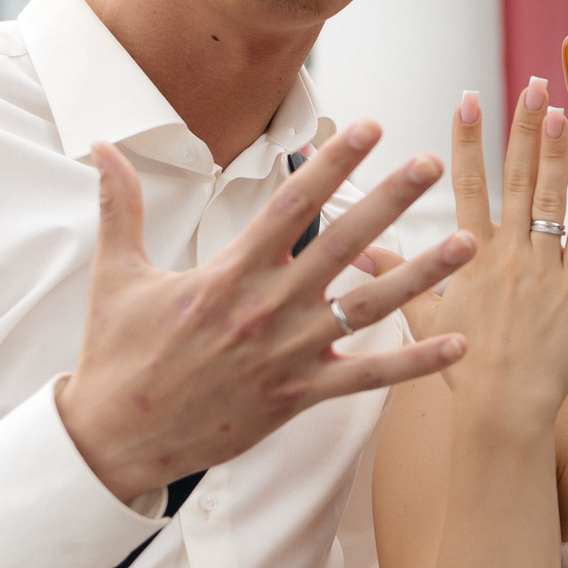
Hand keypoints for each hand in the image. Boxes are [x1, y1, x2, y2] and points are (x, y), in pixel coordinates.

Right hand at [57, 120, 476, 503]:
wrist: (116, 440)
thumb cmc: (117, 354)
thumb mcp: (115, 273)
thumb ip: (120, 205)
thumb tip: (98, 145)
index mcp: (228, 272)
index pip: (290, 204)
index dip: (333, 163)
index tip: (369, 127)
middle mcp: (265, 308)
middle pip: (342, 244)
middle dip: (390, 201)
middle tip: (432, 165)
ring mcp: (287, 355)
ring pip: (367, 307)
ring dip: (422, 275)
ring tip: (468, 243)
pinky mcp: (298, 397)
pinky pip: (367, 378)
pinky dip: (414, 363)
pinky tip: (460, 344)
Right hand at [415, 79, 567, 427]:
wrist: (504, 407)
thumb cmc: (464, 367)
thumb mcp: (423, 318)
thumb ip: (398, 278)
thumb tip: (362, 253)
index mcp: (468, 255)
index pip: (466, 184)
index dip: (469, 138)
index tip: (469, 99)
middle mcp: (505, 253)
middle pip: (514, 178)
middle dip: (520, 128)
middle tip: (528, 85)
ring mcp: (542, 267)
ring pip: (551, 198)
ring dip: (556, 152)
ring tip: (560, 110)